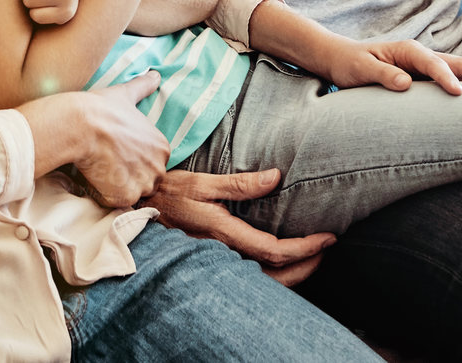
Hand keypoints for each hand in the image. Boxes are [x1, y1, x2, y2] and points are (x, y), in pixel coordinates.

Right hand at [67, 70, 170, 206]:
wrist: (81, 125)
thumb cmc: (102, 109)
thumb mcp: (126, 94)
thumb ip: (143, 86)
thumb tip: (155, 74)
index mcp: (162, 147)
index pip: (150, 162)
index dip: (131, 159)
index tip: (116, 150)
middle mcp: (158, 167)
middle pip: (144, 180)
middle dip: (127, 175)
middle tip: (107, 160)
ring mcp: (143, 184)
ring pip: (130, 192)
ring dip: (116, 185)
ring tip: (101, 168)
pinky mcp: (125, 196)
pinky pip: (115, 201)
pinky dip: (104, 194)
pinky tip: (95, 176)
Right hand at [142, 168, 335, 285]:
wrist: (133, 214)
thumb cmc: (165, 195)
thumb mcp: (200, 182)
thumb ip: (239, 183)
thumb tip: (276, 178)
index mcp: (223, 234)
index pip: (274, 250)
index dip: (306, 248)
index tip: (328, 237)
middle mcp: (223, 256)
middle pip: (275, 277)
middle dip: (306, 265)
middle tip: (326, 249)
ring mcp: (217, 265)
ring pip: (263, 283)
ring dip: (291, 274)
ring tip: (310, 257)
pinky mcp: (212, 265)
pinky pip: (249, 279)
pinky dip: (271, 274)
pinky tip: (278, 262)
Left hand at [317, 38, 461, 94]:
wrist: (341, 59)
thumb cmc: (349, 64)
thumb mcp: (360, 69)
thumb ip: (381, 74)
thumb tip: (405, 83)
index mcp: (406, 50)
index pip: (431, 63)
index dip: (445, 77)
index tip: (458, 92)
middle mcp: (420, 55)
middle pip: (456, 62)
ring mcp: (424, 66)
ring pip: (458, 69)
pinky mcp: (423, 77)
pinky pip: (450, 79)